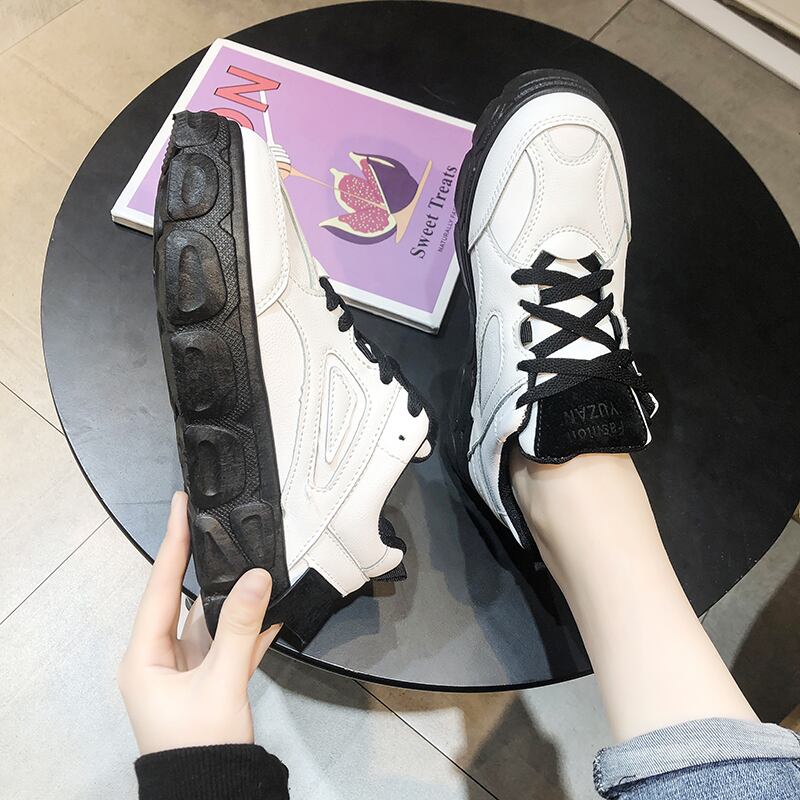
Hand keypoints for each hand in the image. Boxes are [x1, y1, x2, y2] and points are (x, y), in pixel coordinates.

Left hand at [118, 491, 279, 754]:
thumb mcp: (221, 683)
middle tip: (219, 523)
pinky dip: (251, 628)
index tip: (181, 505)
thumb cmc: (201, 744)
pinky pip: (231, 644)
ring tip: (254, 557)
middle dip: (206, 563)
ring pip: (212, 620)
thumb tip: (258, 576)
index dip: (172, 544)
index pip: (160, 587)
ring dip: (236, 596)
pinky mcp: (211, 680)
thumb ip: (241, 628)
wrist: (215, 797)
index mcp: (145, 656)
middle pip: (186, 599)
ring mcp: (188, 669)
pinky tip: (275, 607)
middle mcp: (161, 657)